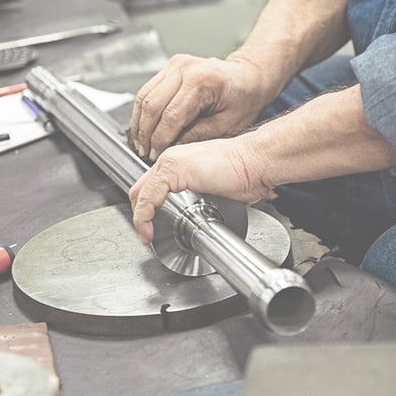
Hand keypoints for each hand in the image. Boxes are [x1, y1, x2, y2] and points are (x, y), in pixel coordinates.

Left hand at [128, 136, 272, 243]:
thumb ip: (200, 196)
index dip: (145, 208)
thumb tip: (197, 215)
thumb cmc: (244, 174)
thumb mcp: (214, 188)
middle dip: (139, 215)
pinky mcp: (174, 170)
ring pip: (141, 194)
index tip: (150, 227)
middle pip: (140, 190)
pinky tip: (149, 229)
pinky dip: (144, 216)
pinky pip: (149, 197)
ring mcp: (171, 162)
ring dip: (140, 218)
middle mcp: (171, 159)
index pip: (151, 186)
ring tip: (146, 236)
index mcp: (178, 163)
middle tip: (146, 234)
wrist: (255, 162)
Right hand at [130, 54, 269, 160]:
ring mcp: (175, 65)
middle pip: (152, 105)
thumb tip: (171, 148)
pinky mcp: (169, 68)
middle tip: (145, 153)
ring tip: (141, 144)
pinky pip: (147, 91)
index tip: (156, 156)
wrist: (248, 78)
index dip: (161, 140)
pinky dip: (142, 112)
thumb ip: (197, 136)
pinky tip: (143, 128)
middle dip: (146, 134)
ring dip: (139, 123)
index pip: (171, 115)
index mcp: (202, 80)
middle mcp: (185, 67)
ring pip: (144, 96)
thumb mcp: (226, 126)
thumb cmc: (243, 100)